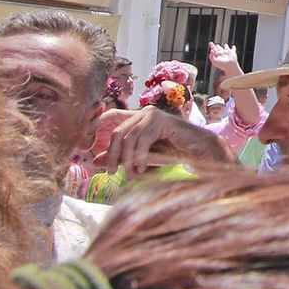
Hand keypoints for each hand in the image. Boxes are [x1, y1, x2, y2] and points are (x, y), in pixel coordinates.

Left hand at [93, 107, 230, 178]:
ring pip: (129, 137)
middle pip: (117, 132)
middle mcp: (143, 112)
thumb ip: (121, 156)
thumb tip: (95, 161)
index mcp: (137, 117)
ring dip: (127, 160)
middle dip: (113, 155)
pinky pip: (142, 140)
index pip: (110, 116)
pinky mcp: (162, 121)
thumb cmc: (173, 153)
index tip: (86, 147)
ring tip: (131, 175)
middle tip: (111, 173)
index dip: (96, 126)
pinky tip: (142, 169)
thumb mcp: (141, 157)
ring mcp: (153, 115)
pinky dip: (139, 157)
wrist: (201, 152)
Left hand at [207, 43, 239, 70]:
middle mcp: (222, 53)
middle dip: (217, 46)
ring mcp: (227, 52)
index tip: (210, 43)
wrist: (230, 66)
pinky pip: (233, 49)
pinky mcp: (232, 52)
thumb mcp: (214, 61)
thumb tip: (212, 50)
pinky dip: (233, 47)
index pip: (214, 49)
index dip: (212, 46)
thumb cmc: (222, 64)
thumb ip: (211, 56)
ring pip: (226, 48)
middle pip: (219, 48)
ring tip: (225, 44)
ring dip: (226, 46)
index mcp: (217, 55)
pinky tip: (233, 46)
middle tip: (215, 44)